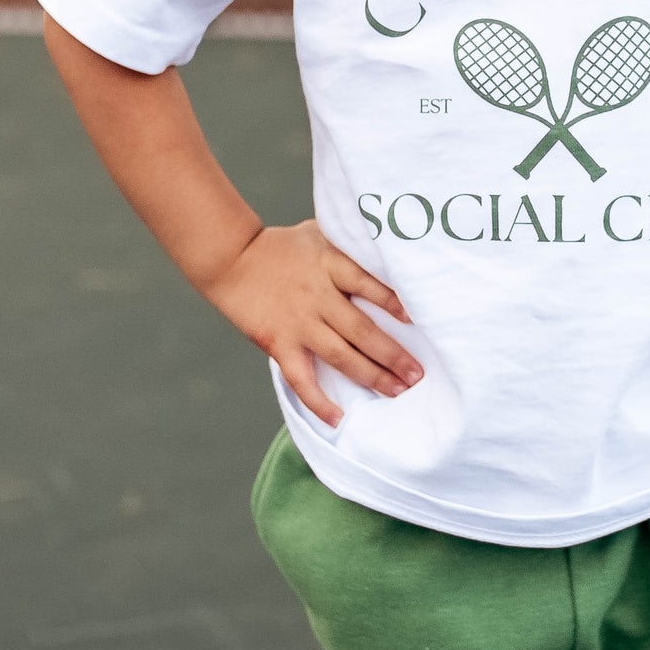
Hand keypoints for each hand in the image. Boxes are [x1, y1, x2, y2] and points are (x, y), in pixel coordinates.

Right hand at [203, 220, 421, 426]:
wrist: (231, 259)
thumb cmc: (283, 246)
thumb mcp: (319, 232)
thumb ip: (350, 243)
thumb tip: (390, 249)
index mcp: (330, 265)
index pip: (368, 284)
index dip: (393, 302)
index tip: (417, 319)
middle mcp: (317, 296)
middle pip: (361, 329)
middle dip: (393, 354)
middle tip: (417, 374)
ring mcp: (298, 323)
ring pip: (340, 356)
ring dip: (371, 375)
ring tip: (398, 390)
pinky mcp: (278, 344)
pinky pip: (301, 378)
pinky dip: (318, 401)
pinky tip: (338, 418)